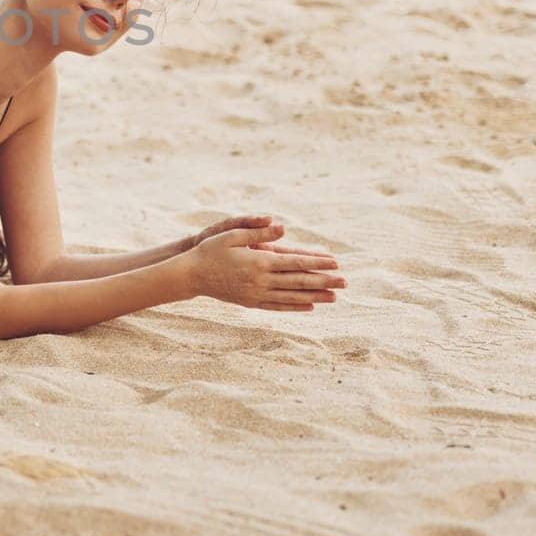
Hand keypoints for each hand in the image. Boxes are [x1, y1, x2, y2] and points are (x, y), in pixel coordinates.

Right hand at [179, 221, 345, 311]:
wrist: (191, 274)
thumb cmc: (211, 250)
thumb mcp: (232, 234)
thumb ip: (259, 231)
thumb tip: (283, 228)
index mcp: (260, 261)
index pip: (296, 262)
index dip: (318, 263)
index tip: (336, 263)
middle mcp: (261, 280)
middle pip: (299, 281)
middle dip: (324, 281)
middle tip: (345, 282)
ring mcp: (257, 294)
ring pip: (292, 296)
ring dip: (315, 296)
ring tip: (334, 297)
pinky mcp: (251, 302)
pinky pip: (278, 306)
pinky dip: (296, 306)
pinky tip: (309, 306)